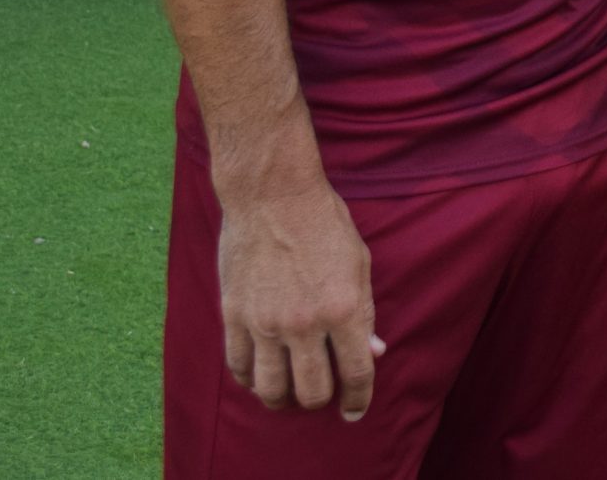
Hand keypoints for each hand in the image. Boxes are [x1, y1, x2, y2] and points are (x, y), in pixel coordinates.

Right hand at [216, 174, 383, 417]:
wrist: (272, 195)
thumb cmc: (324, 223)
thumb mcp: (359, 264)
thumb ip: (365, 312)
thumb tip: (373, 351)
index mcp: (343, 309)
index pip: (356, 372)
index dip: (359, 398)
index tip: (355, 410)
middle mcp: (303, 323)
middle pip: (312, 391)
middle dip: (322, 400)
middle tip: (323, 394)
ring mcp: (265, 322)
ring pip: (271, 389)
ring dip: (283, 399)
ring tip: (290, 392)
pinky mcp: (233, 316)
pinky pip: (239, 367)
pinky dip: (251, 380)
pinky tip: (261, 376)